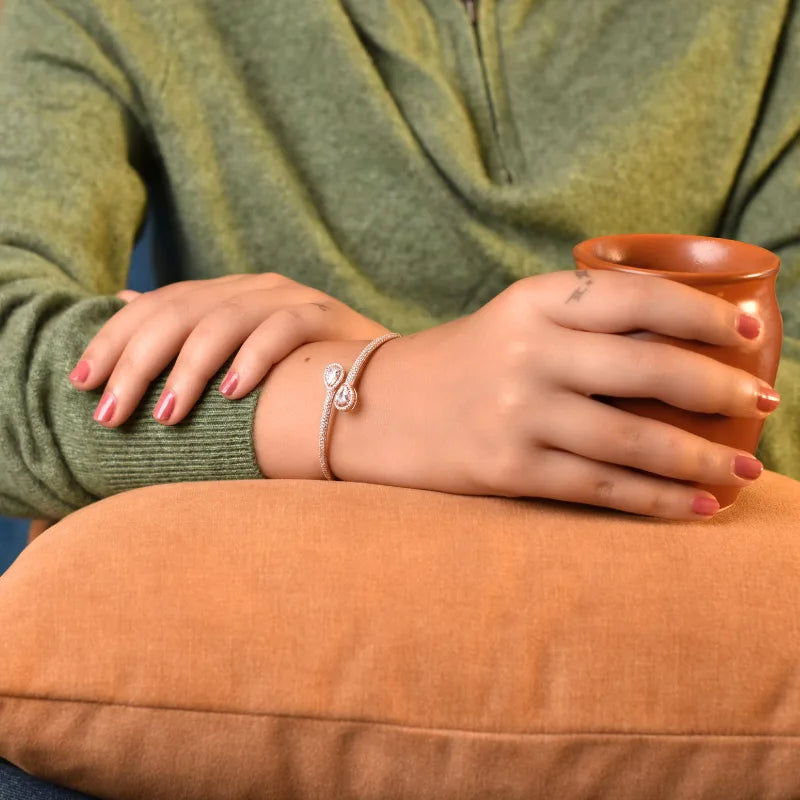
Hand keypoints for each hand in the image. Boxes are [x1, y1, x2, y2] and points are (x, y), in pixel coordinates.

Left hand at [68, 273, 389, 425]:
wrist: (381, 379)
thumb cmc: (302, 378)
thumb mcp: (238, 357)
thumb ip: (188, 330)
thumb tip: (121, 300)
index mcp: (228, 295)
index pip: (156, 306)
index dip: (113, 340)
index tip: (81, 382)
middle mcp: (254, 288)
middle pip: (180, 312)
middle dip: (137, 362)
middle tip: (111, 413)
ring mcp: (292, 298)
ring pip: (225, 319)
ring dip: (189, 368)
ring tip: (166, 413)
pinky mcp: (327, 317)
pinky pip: (284, 329)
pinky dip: (254, 358)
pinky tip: (232, 392)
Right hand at [331, 270, 779, 519]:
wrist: (376, 407)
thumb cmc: (462, 363)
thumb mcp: (514, 320)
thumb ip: (583, 322)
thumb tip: (681, 345)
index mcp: (531, 302)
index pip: (635, 298)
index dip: (704, 314)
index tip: (752, 333)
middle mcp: (526, 353)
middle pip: (647, 368)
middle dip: (719, 388)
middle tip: (764, 403)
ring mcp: (516, 413)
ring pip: (633, 439)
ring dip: (701, 458)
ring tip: (745, 469)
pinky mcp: (508, 469)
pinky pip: (601, 488)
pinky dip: (658, 500)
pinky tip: (697, 507)